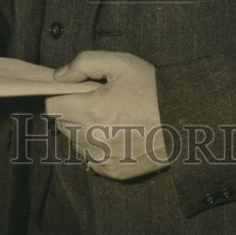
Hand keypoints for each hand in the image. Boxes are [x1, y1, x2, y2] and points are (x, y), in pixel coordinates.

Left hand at [45, 50, 169, 180]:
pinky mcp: (112, 171)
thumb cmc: (152, 89)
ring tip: (111, 117)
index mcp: (92, 110)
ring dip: (84, 130)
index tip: (77, 91)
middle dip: (74, 111)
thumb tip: (59, 76)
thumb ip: (84, 63)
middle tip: (99, 101)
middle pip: (63, 124)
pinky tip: (117, 134)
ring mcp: (102, 158)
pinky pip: (90, 158)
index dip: (63, 95)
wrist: (183, 119)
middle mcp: (93, 139)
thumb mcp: (121, 63)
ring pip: (76, 142)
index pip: (52, 106)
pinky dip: (97, 147)